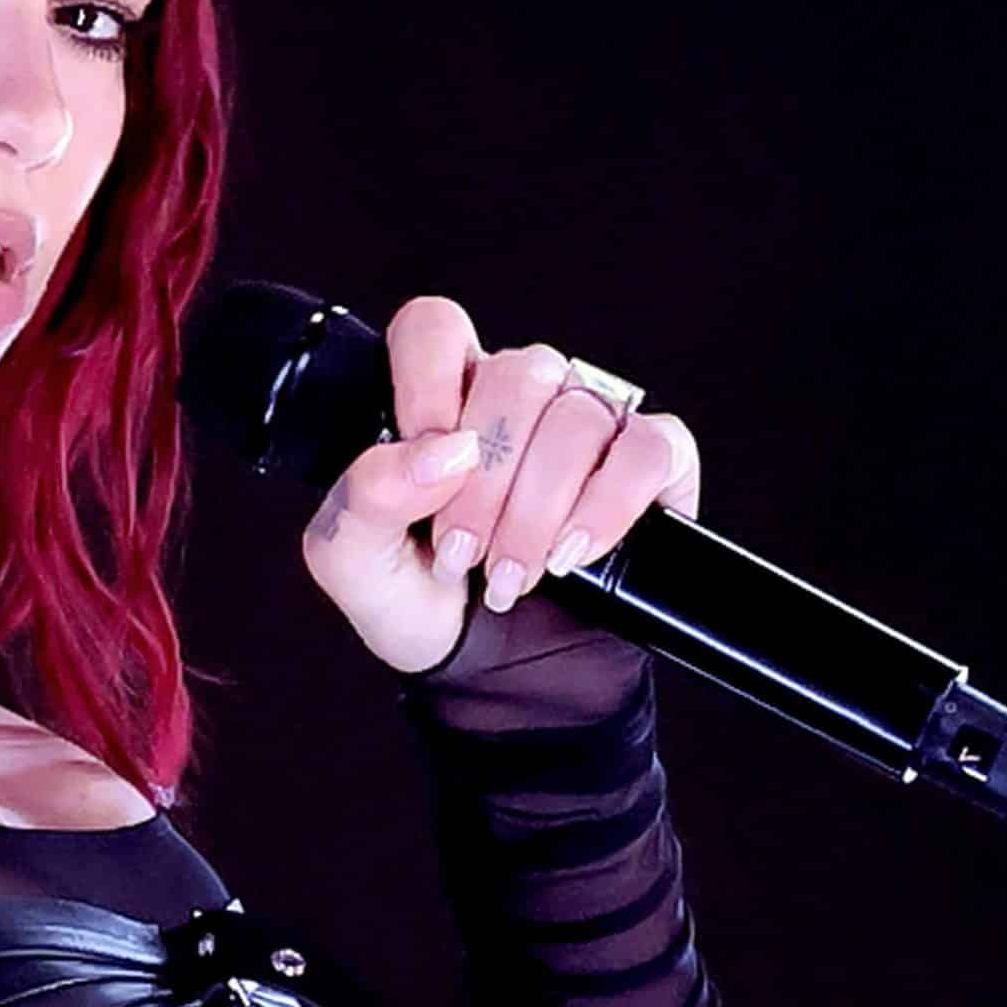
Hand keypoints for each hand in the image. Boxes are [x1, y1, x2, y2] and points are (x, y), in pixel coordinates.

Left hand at [298, 295, 702, 674]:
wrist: (493, 677)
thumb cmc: (419, 600)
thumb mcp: (354, 558)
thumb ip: (366, 493)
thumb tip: (439, 451)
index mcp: (440, 395)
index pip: (437, 328)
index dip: (427, 382)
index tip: (424, 463)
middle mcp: (519, 395)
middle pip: (516, 375)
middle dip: (486, 481)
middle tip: (464, 554)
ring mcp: (589, 423)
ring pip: (578, 417)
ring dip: (539, 509)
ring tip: (511, 573)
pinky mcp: (651, 464)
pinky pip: (649, 449)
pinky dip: (609, 505)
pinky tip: (573, 552)